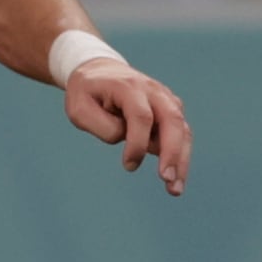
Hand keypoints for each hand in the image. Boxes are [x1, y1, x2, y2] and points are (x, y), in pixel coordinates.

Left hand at [63, 60, 189, 193]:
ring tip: (175, 189)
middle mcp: (154, 91)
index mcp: (128, 87)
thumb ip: (102, 126)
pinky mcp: (171, 110)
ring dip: (182, 160)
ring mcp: (166, 99)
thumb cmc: (87, 94)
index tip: (128, 166)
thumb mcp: (79, 109)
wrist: (100, 72)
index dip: (137, 143)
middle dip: (172, 152)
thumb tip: (127, 141)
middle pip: (172, 121)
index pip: (141, 116)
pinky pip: (181, 133)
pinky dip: (180, 155)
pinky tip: (175, 177)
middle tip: (167, 180)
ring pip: (182, 129)